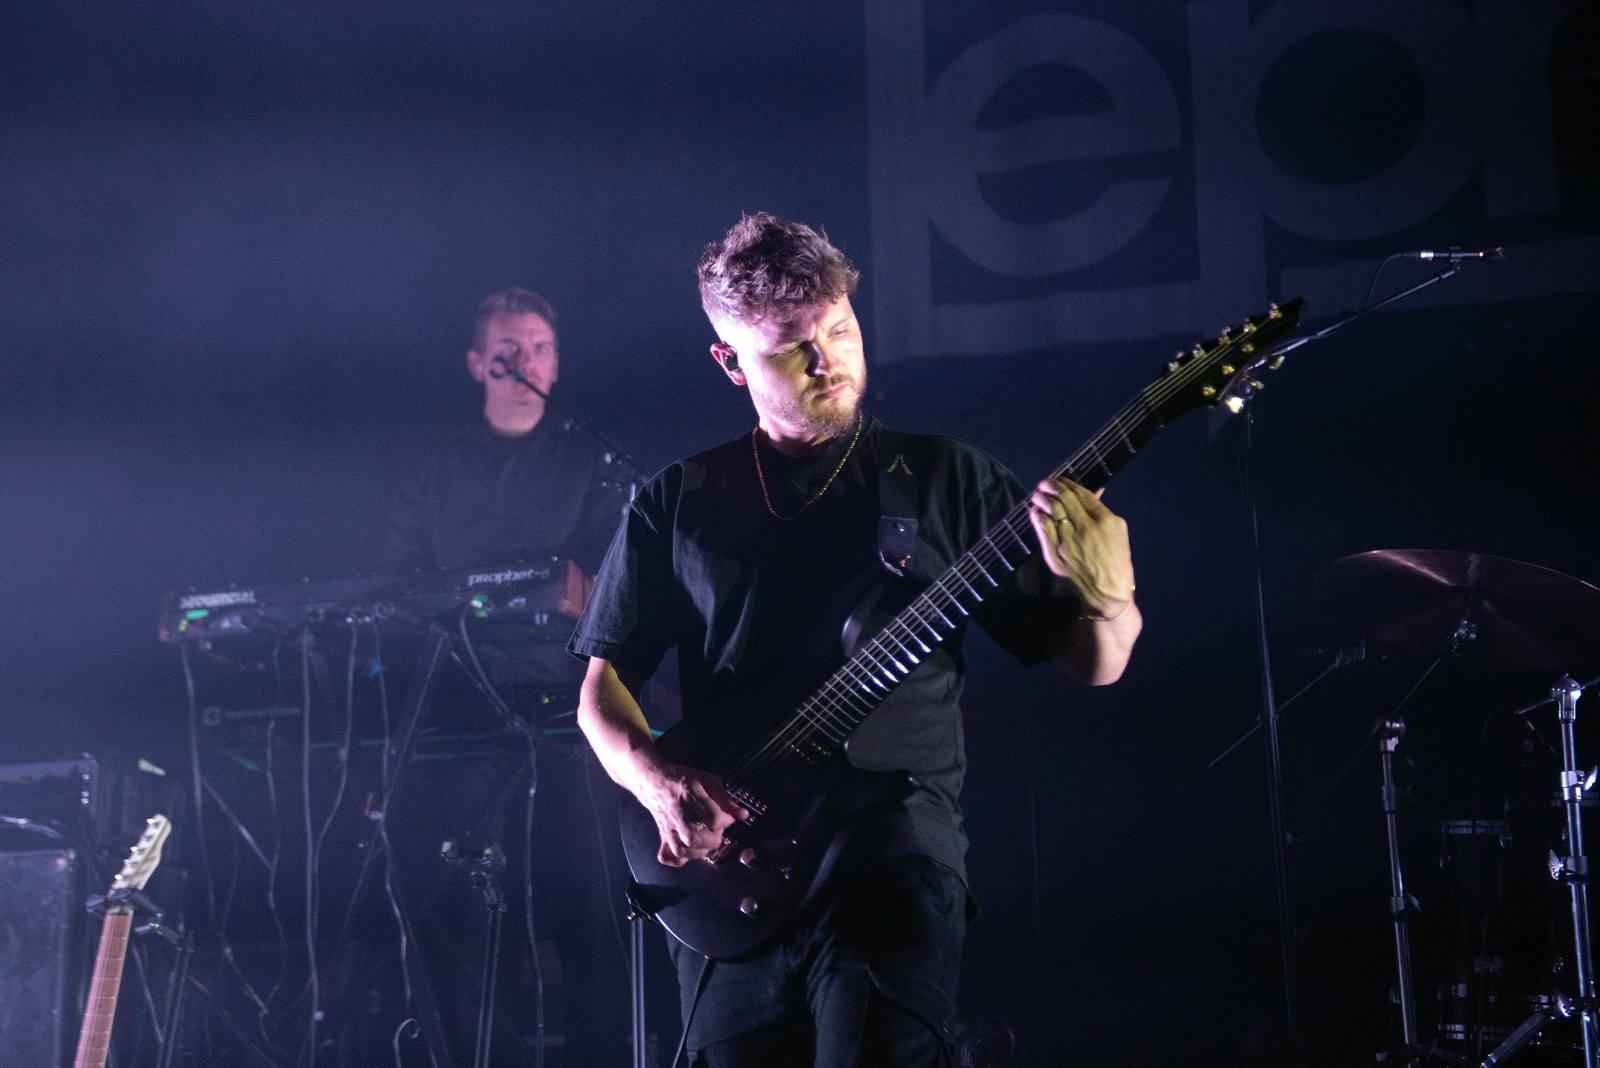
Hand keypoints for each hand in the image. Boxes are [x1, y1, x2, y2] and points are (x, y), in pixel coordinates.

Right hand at [640, 762, 749, 867]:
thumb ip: (725, 798)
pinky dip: (679, 859)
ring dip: (699, 851)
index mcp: (689, 796)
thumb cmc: (684, 779)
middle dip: (712, 840)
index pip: (711, 817)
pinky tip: (690, 851)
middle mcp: (677, 814)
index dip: (725, 820)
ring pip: (681, 850)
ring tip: (707, 841)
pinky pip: (667, 856)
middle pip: (693, 838)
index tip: (728, 816)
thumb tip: (743, 815)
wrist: (654, 782)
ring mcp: (667, 828)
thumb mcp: (708, 781)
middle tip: (717, 831)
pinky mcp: (662, 836)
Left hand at [1027, 477, 1135, 618]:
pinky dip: (1038, 517)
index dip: (1067, 484)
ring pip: (1051, 512)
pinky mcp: (1055, 556)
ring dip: (1042, 499)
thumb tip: (1093, 490)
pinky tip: (1035, 511)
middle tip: (1045, 483)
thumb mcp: (1118, 531)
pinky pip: (1043, 531)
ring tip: (1038, 494)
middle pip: (1064, 500)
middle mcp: (1086, 529)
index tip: (1060, 479)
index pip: (1081, 495)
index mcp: (1105, 521)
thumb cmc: (1116, 560)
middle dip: (1052, 487)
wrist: (1107, 593)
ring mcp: (1068, 544)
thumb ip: (1102, 510)